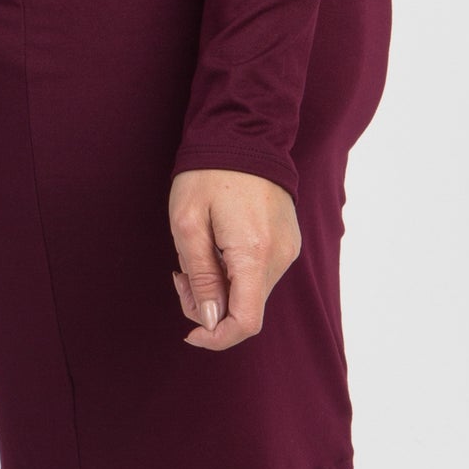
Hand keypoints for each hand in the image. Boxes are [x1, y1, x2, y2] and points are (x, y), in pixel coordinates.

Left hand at [168, 168, 300, 349]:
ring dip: (221, 287)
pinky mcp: (287, 240)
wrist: (243, 131)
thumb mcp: (189, 224)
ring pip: (252, 292)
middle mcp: (280, 256)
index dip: (217, 337)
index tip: (190, 332)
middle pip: (247, 309)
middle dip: (210, 305)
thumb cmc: (207, 174)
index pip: (246, 322)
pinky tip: (216, 247)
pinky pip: (260, 273)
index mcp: (254, 253)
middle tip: (180, 275)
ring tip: (196, 254)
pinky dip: (235, 273)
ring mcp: (288, 248)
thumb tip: (212, 321)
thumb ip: (201, 276)